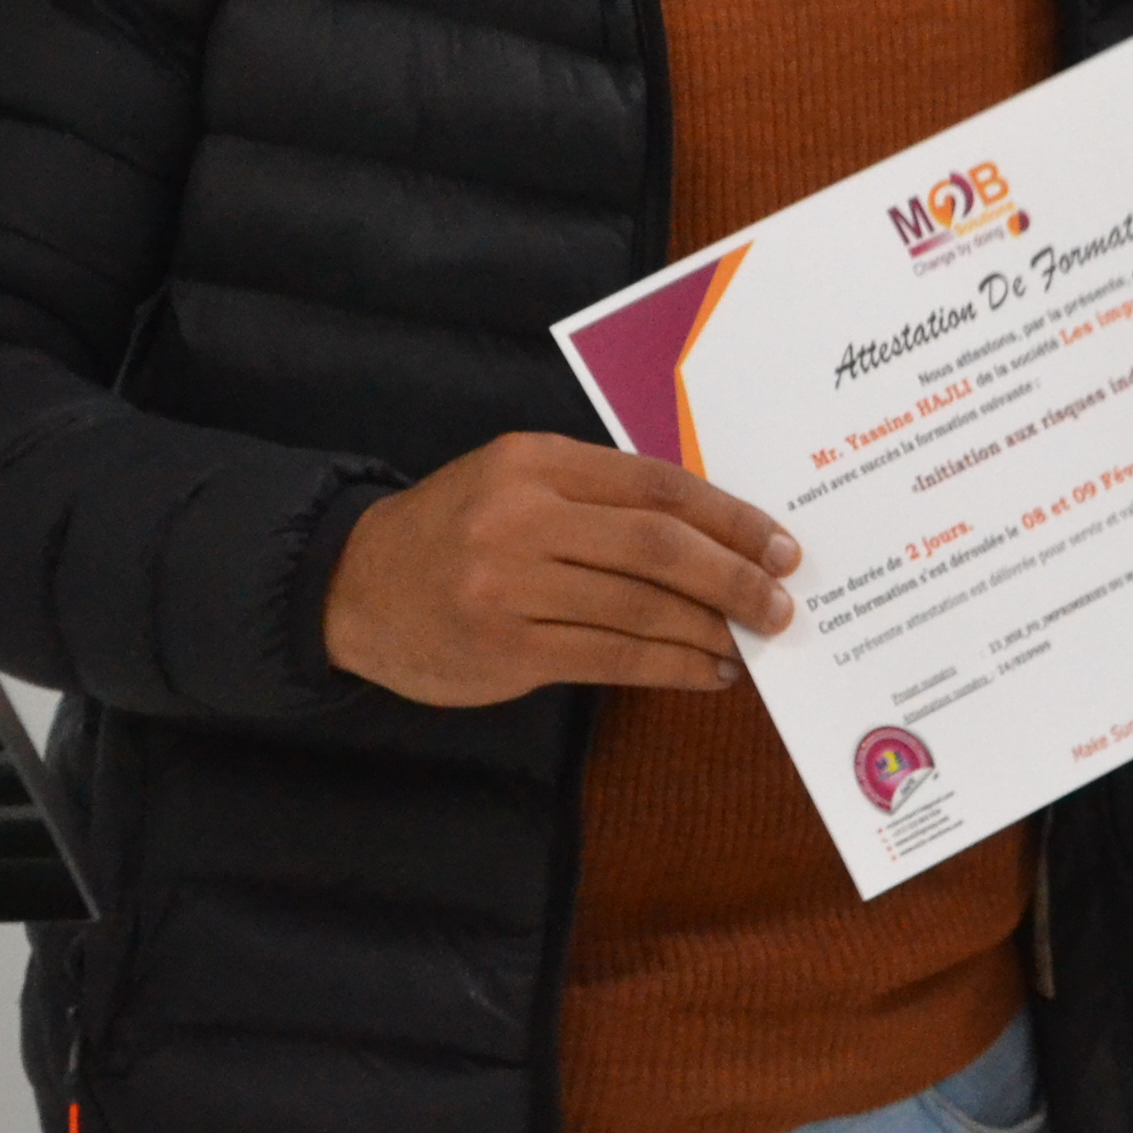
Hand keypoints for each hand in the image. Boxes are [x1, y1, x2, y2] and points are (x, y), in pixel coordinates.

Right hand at [323, 429, 799, 707]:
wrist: (352, 585)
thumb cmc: (456, 528)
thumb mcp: (518, 480)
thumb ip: (600, 493)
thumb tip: (713, 532)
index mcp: (535, 462)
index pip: (656, 484)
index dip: (729, 517)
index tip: (779, 544)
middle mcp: (522, 517)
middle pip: (656, 546)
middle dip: (733, 577)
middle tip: (780, 601)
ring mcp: (508, 587)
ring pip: (638, 607)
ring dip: (708, 629)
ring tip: (751, 641)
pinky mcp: (504, 649)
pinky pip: (609, 658)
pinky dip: (669, 666)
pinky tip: (706, 671)